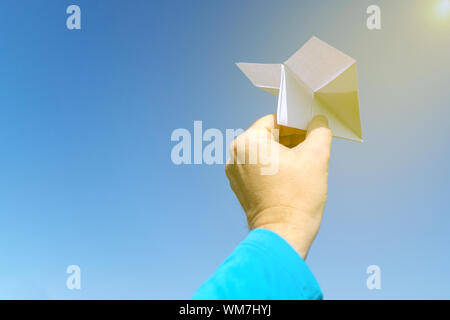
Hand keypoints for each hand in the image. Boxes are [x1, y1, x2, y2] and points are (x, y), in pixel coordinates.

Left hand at [225, 114, 331, 258]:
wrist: (283, 234)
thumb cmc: (297, 197)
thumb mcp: (316, 156)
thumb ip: (319, 131)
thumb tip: (318, 122)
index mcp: (248, 142)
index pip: (273, 121)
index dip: (295, 124)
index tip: (309, 132)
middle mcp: (236, 155)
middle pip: (267, 137)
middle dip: (289, 140)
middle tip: (309, 149)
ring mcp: (235, 173)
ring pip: (263, 153)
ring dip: (282, 155)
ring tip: (301, 166)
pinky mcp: (239, 188)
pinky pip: (257, 169)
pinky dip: (272, 169)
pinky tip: (289, 178)